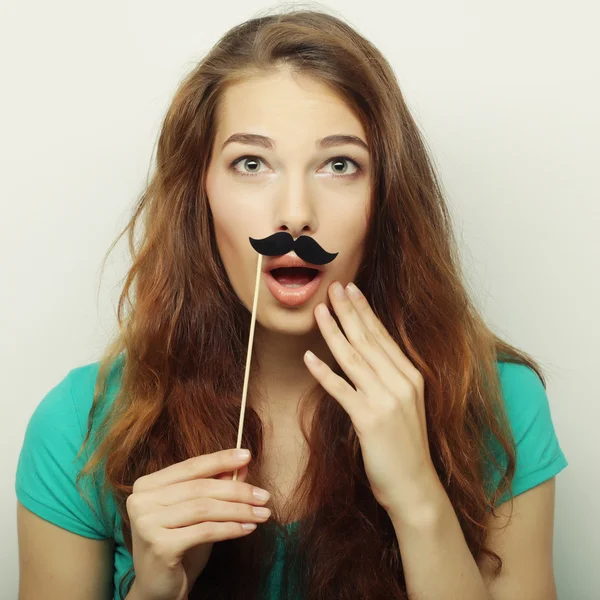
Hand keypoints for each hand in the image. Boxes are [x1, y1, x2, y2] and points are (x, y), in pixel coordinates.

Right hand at [126, 448, 270, 599]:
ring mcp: (147, 523)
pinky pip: (204, 531)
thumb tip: (243, 464)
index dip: (221, 459)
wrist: (159, 588)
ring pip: (204, 508)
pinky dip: (230, 528)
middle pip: (200, 488)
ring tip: (262, 514)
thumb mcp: (199, 511)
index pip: (190, 466)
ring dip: (239, 510)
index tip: (247, 455)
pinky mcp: (159, 545)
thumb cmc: (179, 544)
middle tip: (264, 495)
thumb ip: (216, 484)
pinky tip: (248, 528)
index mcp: (147, 485)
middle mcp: (141, 500)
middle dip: (238, 490)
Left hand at [304, 281, 440, 523]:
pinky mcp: (369, 420)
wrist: (415, 486)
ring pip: (354, 358)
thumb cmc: (405, 445)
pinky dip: (324, 372)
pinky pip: (342, 390)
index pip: (382, 336)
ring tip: (319, 311)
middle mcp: (401, 383)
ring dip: (334, 332)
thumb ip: (388, 377)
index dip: (364, 310)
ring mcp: (386, 400)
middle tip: (333, 287)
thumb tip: (365, 354)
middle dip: (348, 310)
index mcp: (411, 376)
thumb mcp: (405, 404)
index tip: (351, 289)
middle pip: (368, 339)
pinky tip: (309, 357)